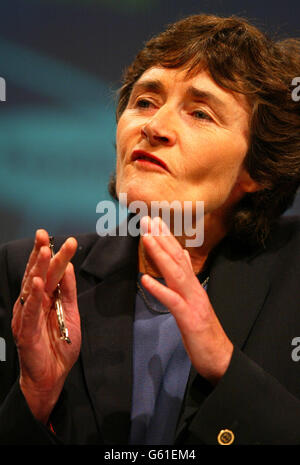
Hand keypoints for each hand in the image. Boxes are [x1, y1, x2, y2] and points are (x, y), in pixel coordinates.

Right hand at [12, 229, 80, 422]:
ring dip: (38, 268)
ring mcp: (27, 315)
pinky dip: (33, 297)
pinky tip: (37, 283)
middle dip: (41, 253)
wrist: (53, 374)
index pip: (48, 271)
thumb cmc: (60, 344)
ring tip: (43, 251)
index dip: (54, 254)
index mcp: (44, 297)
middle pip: (38, 273)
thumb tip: (67, 265)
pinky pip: (29, 311)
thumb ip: (67, 291)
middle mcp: (33, 302)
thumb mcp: (70, 313)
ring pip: (32, 288)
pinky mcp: (25, 331)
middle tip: (44, 234)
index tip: (66, 239)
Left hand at [140, 216, 232, 384]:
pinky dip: (159, 289)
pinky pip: (172, 301)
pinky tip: (145, 279)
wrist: (220, 356)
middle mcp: (194, 289)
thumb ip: (187, 280)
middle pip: (177, 258)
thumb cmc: (203, 330)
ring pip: (176, 273)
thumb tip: (182, 259)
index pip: (180, 256)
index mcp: (193, 285)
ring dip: (160, 254)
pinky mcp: (189, 318)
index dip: (166, 238)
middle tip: (147, 219)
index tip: (154, 222)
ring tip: (147, 238)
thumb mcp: (193, 301)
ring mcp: (193, 302)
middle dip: (161, 237)